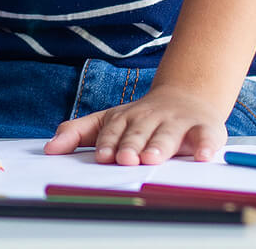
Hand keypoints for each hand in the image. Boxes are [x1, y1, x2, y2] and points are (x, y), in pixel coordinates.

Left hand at [45, 84, 230, 164]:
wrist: (187, 96)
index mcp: (127, 117)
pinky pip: (206, 137)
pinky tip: (203, 157)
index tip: (103, 156)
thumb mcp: (108, 120)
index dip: (109, 142)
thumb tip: (49, 149)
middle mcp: (152, 118)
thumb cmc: (142, 118)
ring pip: (168, 134)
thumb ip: (78, 133)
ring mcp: (178, 122)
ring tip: (152, 158)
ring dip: (160, 146)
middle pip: (140, 132)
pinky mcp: (204, 128)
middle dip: (132, 145)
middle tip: (126, 159)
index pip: (115, 130)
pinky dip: (206, 146)